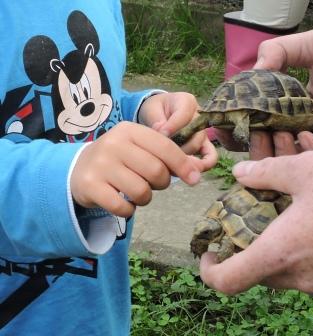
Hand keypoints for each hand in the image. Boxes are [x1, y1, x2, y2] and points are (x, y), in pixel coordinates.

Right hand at [70, 121, 202, 217]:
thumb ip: (165, 156)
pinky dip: (128, 210)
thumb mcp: (139, 149)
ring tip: (136, 192)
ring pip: (141, 191)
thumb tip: (196, 172)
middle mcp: (114, 144)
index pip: (165, 146)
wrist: (79, 169)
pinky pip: (122, 207)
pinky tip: (123, 202)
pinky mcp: (90, 186)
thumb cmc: (119, 159)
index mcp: (130, 130)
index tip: (195, 179)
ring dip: (145, 198)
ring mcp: (100, 165)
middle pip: (156, 171)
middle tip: (153, 184)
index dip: (183, 164)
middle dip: (162, 183)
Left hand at [138, 92, 217, 170]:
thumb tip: (162, 133)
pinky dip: (205, 164)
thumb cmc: (155, 111)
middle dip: (176, 145)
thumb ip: (156, 119)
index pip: (184, 115)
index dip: (171, 127)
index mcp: (187, 101)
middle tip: (161, 152)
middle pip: (192, 133)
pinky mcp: (205, 146)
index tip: (158, 136)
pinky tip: (192, 170)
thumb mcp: (151, 109)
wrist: (159, 115)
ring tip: (167, 160)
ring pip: (198, 146)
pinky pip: (211, 156)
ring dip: (182, 155)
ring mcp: (204, 132)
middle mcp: (199, 116)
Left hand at [200, 149, 312, 301]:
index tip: (209, 255)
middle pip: (263, 272)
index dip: (211, 271)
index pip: (229, 281)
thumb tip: (238, 172)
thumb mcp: (304, 169)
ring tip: (301, 221)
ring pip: (295, 273)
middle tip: (261, 224)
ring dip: (290, 250)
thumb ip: (264, 173)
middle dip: (256, 250)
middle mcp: (305, 279)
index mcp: (282, 253)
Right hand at [254, 28, 312, 153]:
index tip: (240, 124)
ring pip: (295, 164)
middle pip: (277, 151)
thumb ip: (281, 51)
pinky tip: (305, 136)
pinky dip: (307, 157)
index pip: (268, 126)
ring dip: (280, 153)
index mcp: (301, 109)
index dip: (252, 129)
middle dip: (261, 148)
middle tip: (256, 135)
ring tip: (278, 133)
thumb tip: (253, 70)